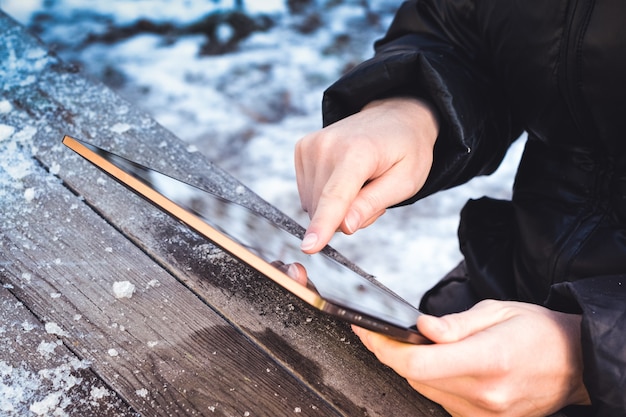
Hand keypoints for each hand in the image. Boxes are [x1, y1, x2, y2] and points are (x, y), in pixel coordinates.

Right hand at [295, 97, 438, 252]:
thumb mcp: (405, 182)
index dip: (323, 225)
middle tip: (373, 193)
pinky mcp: (302, 149)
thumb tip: (344, 226)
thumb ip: (373, 204)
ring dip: (336, 207)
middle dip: (346, 216)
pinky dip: (325, 196)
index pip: (336, 196)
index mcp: (358, 152)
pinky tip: (344, 179)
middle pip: (324, 207)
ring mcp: (311, 145)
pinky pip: (307, 194)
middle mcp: (327, 145)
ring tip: (360, 183)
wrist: (394, 116)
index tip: (309, 247)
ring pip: (313, 204)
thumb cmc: (405, 150)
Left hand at [353, 300, 590, 416]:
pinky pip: (444, 401)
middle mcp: (485, 394)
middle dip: (389, 354)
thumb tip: (421, 328)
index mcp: (488, 360)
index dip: (385, 348)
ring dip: (408, 368)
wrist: (575, 361)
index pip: (418, 363)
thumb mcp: (497, 311)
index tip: (368, 331)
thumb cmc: (540, 332)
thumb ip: (455, 324)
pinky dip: (430, 381)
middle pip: (416, 379)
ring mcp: (486, 414)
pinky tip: (431, 364)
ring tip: (401, 344)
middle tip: (377, 333)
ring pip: (426, 391)